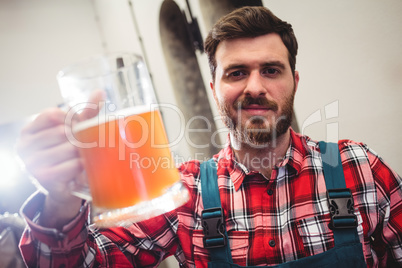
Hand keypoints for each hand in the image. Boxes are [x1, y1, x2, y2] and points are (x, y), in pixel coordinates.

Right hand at [16, 108, 83, 226]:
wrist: (64, 187)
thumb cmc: (67, 155)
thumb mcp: (72, 132)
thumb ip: (85, 113)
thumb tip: (100, 92)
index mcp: (28, 131)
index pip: (52, 114)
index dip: (70, 119)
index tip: (77, 126)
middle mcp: (25, 146)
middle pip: (62, 131)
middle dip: (79, 137)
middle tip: (85, 145)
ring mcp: (31, 163)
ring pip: (69, 148)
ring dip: (82, 153)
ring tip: (83, 156)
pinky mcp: (44, 179)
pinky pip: (71, 166)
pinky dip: (80, 165)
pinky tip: (81, 167)